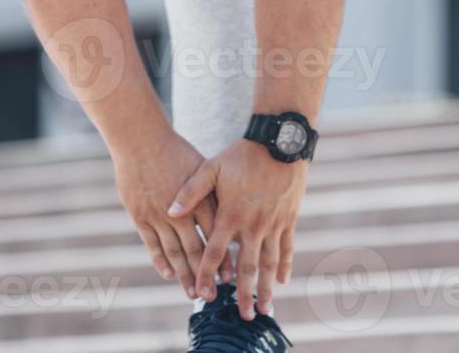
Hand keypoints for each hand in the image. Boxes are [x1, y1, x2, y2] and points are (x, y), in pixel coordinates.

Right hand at [110, 130, 221, 299]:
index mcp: (200, 198)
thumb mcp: (201, 168)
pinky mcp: (140, 216)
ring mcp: (158, 215)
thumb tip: (228, 212)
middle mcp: (181, 211)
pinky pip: (152, 245)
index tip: (230, 276)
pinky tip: (168, 274)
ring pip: (174, 252)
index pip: (215, 235)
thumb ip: (212, 194)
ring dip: (184, 275)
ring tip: (192, 292)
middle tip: (213, 295)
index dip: (222, 257)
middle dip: (205, 275)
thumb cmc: (174, 150)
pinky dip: (160, 261)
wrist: (140, 139)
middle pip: (196, 249)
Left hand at [167, 138, 307, 319]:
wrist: (279, 142)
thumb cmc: (243, 154)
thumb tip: (170, 211)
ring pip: (268, 263)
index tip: (202, 294)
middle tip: (244, 316)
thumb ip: (191, 191)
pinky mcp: (288, 219)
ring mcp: (273, 224)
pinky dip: (284, 265)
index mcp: (231, 215)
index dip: (206, 274)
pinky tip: (282, 281)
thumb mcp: (212, 167)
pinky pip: (286, 247)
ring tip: (265, 308)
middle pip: (246, 267)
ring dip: (266, 288)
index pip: (215, 252)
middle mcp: (252, 225)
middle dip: (243, 294)